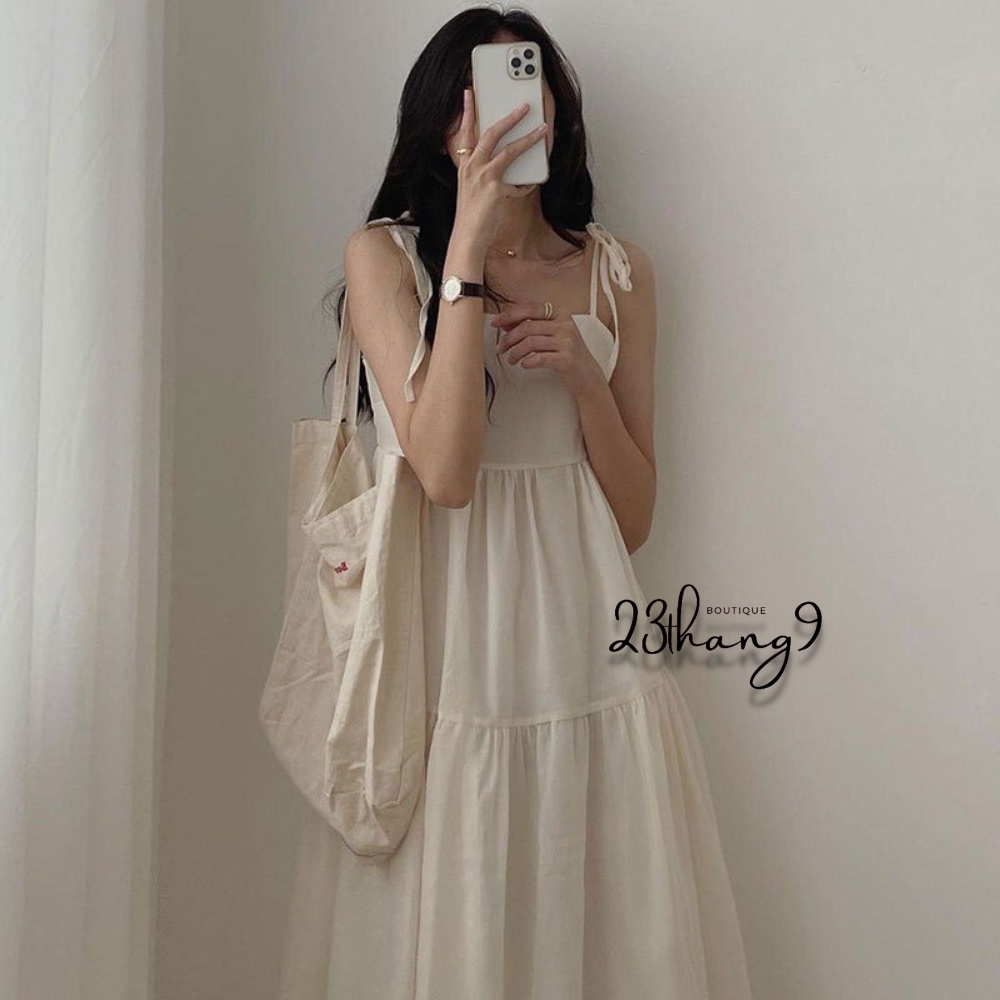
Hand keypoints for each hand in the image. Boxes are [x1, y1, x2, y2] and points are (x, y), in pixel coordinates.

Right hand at [452, 88, 548, 250]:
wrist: (468, 237)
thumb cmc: (472, 217)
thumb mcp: (474, 190)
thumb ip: (486, 175)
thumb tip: (506, 169)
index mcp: (465, 165)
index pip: (465, 132)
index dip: (468, 111)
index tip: (470, 93)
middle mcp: (471, 167)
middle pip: (490, 133)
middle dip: (509, 117)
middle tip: (523, 107)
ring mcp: (483, 177)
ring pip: (508, 150)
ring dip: (529, 138)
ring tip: (543, 130)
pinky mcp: (496, 189)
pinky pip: (519, 182)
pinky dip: (528, 183)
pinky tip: (532, 185)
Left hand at [490, 302, 605, 397]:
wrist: (588, 376)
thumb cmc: (567, 354)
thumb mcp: (552, 336)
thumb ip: (532, 327)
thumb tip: (506, 323)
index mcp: (561, 314)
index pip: (529, 309)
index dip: (509, 315)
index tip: (495, 323)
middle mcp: (565, 325)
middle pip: (527, 327)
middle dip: (508, 339)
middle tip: (500, 348)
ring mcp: (567, 342)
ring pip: (530, 343)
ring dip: (515, 352)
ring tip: (511, 359)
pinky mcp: (567, 359)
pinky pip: (539, 358)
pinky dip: (527, 362)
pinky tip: (524, 364)